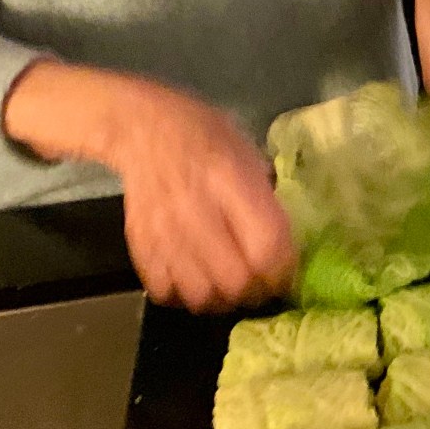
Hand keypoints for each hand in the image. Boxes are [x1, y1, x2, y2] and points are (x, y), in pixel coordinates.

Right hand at [4, 61, 296, 312]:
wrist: (141, 128)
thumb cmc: (204, 136)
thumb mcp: (248, 154)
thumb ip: (266, 199)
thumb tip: (285, 246)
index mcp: (230, 181)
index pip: (266, 246)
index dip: (283, 269)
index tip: (288, 272)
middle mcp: (196, 210)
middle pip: (236, 280)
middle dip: (257, 291)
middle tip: (263, 286)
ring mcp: (165, 231)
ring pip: (201, 294)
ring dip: (224, 300)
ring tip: (232, 289)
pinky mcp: (141, 245)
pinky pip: (165, 291)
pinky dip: (186, 296)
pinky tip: (198, 283)